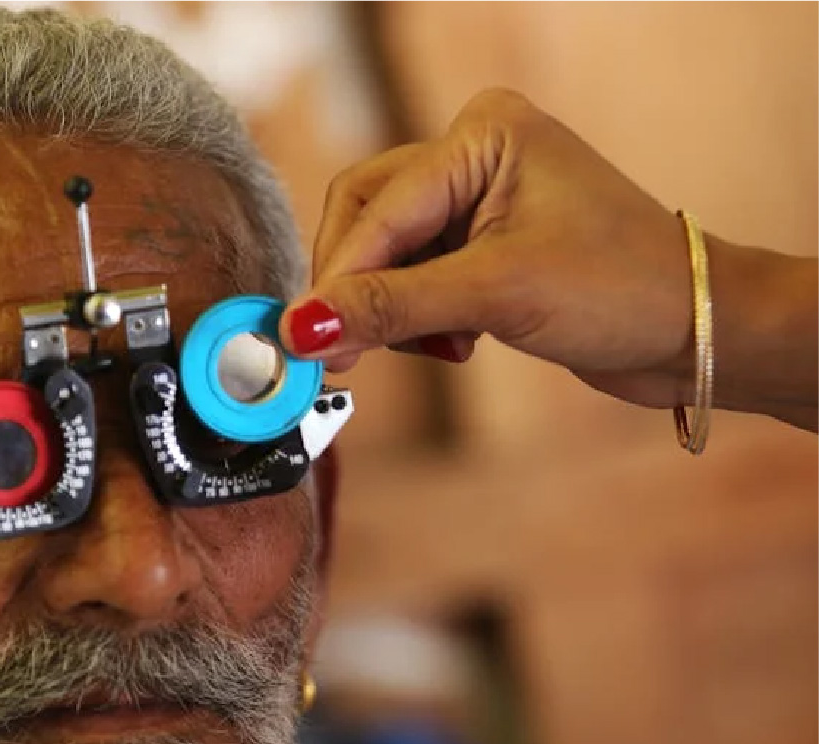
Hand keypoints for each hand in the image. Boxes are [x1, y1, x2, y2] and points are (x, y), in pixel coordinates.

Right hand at [281, 89, 699, 409]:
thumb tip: (303, 329)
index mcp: (482, 135)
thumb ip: (392, 307)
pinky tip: (456, 346)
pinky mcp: (480, 247)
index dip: (337, 278)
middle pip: (367, 222)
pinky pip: (412, 281)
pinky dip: (417, 320)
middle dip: (356, 291)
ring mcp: (476, 202)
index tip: (302, 340)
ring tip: (436, 348)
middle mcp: (473, 157)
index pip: (377, 207)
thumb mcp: (497, 294)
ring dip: (391, 312)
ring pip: (384, 258)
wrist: (693, 332)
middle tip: (343, 355)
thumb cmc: (622, 289)